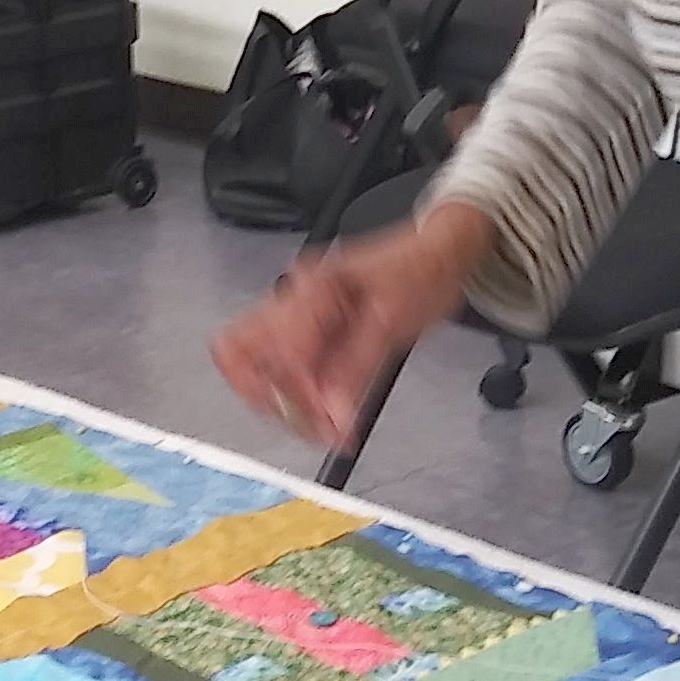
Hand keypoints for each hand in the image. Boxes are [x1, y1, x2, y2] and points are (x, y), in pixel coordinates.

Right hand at [211, 205, 485, 447]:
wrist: (436, 253)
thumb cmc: (420, 272)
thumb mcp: (393, 323)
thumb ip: (355, 369)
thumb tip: (330, 412)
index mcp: (313, 288)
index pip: (276, 349)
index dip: (296, 389)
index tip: (324, 415)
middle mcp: (294, 297)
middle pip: (243, 354)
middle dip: (274, 399)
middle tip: (316, 425)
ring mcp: (296, 312)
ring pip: (258, 366)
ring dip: (287, 404)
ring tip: (329, 427)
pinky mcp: (307, 330)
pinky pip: (285, 369)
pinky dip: (302, 398)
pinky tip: (330, 414)